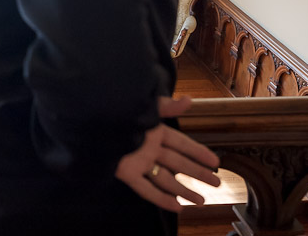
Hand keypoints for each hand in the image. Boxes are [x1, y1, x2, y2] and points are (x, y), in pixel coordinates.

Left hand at [114, 96, 220, 212]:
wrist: (90, 120)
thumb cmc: (118, 109)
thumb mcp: (146, 106)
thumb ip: (167, 106)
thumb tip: (189, 100)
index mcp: (154, 131)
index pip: (182, 144)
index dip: (199, 153)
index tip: (216, 163)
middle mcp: (149, 148)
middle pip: (178, 163)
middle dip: (197, 173)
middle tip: (216, 184)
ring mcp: (139, 162)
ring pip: (166, 178)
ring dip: (184, 189)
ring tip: (201, 201)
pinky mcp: (127, 173)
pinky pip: (146, 189)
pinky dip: (161, 198)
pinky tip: (177, 207)